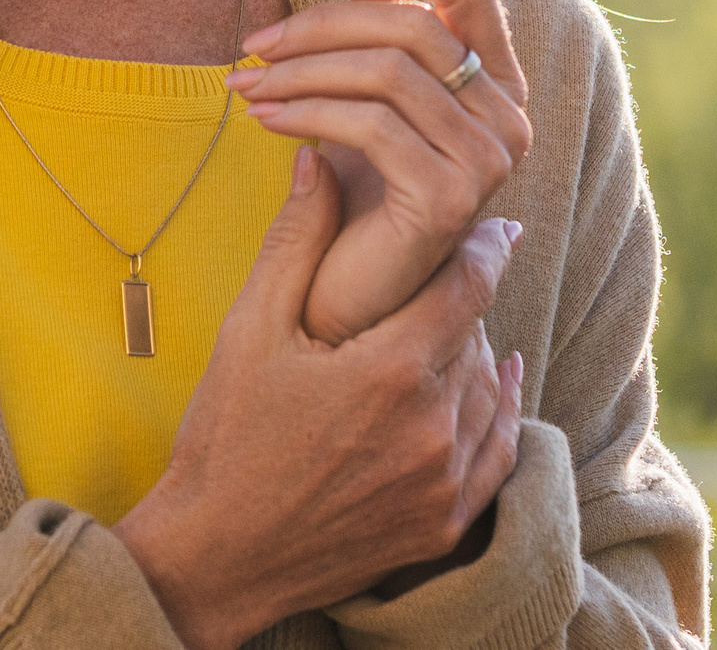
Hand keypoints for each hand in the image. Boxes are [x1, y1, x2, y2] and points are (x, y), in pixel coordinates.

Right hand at [114, 147, 524, 649]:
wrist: (216, 557)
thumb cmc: (225, 436)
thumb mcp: (250, 329)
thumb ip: (297, 241)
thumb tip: (322, 160)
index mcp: (391, 370)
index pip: (469, 283)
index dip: (481, 245)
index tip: (485, 222)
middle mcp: (432, 426)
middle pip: (479, 334)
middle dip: (464, 299)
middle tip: (449, 270)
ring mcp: (443, 481)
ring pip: (490, 390)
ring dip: (477, 353)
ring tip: (447, 326)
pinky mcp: (444, 524)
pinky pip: (497, 453)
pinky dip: (500, 412)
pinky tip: (500, 383)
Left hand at [228, 0, 533, 343]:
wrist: (347, 296)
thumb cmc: (356, 186)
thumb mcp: (364, 83)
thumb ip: (379, 7)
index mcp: (498, 77)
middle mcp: (510, 116)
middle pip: (415, 21)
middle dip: (322, 22)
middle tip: (254, 43)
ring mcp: (490, 161)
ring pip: (389, 70)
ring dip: (302, 69)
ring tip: (245, 83)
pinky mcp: (451, 200)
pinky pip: (373, 125)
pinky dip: (307, 111)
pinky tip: (265, 119)